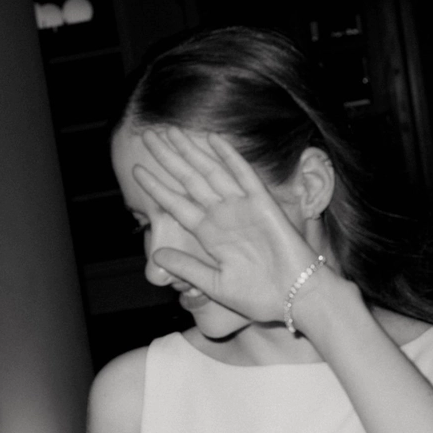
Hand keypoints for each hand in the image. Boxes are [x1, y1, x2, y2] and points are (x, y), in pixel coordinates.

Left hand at [134, 128, 316, 323]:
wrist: (295, 300)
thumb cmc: (258, 296)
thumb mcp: (213, 284)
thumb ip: (186, 267)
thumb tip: (155, 257)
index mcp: (209, 235)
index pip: (176, 204)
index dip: (157, 187)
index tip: (137, 169)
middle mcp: (223, 216)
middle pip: (190, 180)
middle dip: (169, 158)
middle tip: (148, 135)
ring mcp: (242, 208)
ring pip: (211, 171)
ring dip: (191, 151)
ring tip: (169, 132)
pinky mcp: (264, 205)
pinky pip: (244, 175)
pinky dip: (229, 157)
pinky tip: (212, 139)